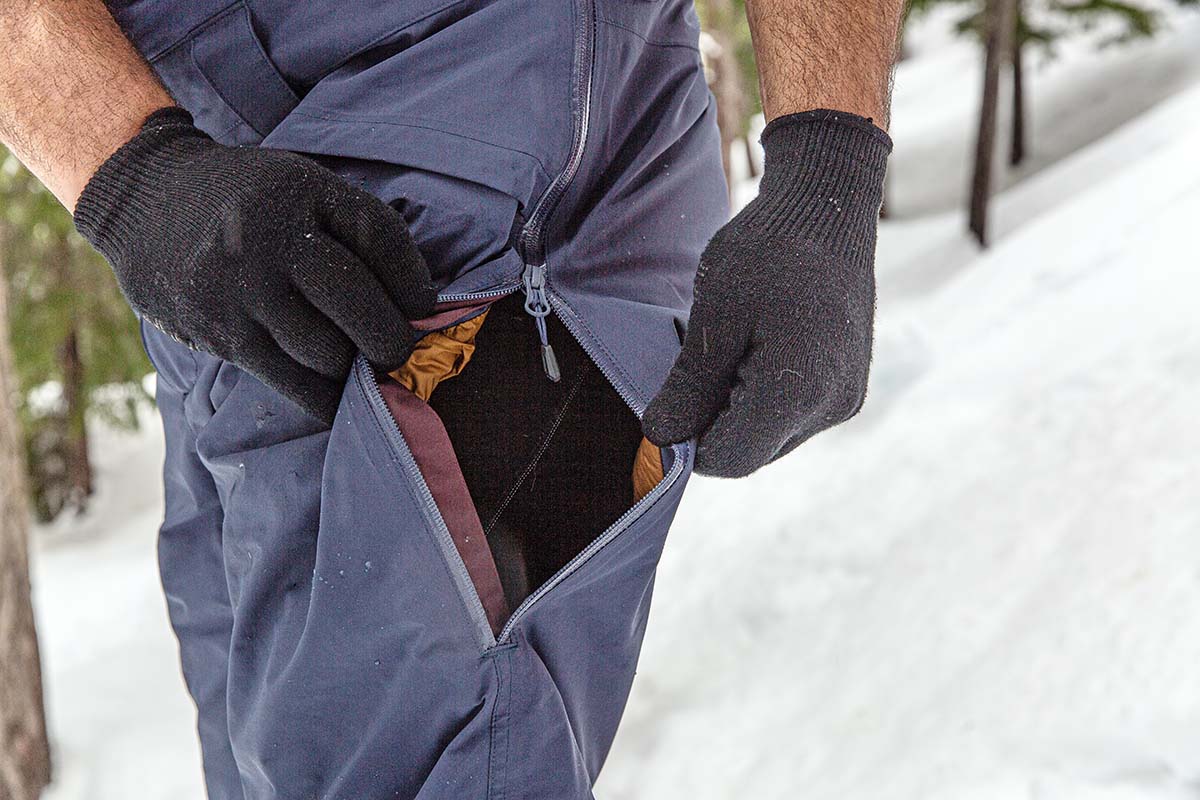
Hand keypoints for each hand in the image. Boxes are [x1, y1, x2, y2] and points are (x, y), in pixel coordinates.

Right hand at [74, 107, 435, 422]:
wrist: (144, 199)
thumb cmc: (247, 199)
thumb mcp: (301, 186)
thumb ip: (355, 230)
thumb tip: (420, 306)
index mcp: (297, 190)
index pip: (380, 237)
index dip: (414, 281)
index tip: (424, 308)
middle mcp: (265, 237)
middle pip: (358, 303)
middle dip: (392, 338)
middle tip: (398, 351)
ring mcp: (236, 289)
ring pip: (327, 351)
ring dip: (354, 366)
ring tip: (358, 362)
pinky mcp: (217, 333)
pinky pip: (291, 382)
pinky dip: (325, 396)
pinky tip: (338, 394)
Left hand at [641, 110, 890, 477]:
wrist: (828, 204)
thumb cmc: (768, 250)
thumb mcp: (714, 318)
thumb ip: (689, 387)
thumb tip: (661, 439)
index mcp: (798, 392)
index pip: (731, 459)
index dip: (690, 444)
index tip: (668, 404)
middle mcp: (832, 406)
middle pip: (752, 452)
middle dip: (714, 423)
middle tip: (698, 363)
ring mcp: (846, 397)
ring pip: (772, 436)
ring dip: (738, 409)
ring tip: (731, 347)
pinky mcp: (849, 385)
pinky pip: (794, 414)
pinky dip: (764, 395)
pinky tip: (755, 347)